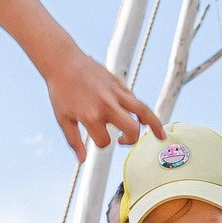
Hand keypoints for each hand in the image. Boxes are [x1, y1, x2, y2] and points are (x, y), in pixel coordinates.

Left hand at [40, 47, 160, 162]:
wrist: (63, 62)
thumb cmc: (60, 91)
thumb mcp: (63, 119)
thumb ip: (74, 141)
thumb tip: (82, 160)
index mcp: (91, 116)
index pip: (105, 142)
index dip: (102, 144)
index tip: (98, 138)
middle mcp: (107, 106)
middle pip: (132, 130)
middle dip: (131, 140)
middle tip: (124, 141)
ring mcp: (115, 94)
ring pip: (143, 111)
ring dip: (154, 125)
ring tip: (161, 136)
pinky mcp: (119, 85)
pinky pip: (135, 101)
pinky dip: (142, 112)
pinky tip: (144, 119)